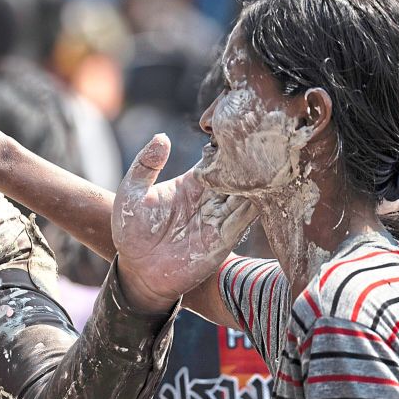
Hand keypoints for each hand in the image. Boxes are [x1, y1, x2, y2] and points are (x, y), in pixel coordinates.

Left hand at [112, 135, 255, 312]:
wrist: (137, 270)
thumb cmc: (131, 229)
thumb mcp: (132, 192)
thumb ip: (146, 164)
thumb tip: (162, 136)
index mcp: (191, 182)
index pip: (216, 158)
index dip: (227, 145)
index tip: (236, 128)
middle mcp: (210, 197)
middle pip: (236, 174)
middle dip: (248, 160)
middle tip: (261, 140)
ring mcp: (220, 217)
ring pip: (245, 193)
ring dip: (254, 181)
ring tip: (267, 162)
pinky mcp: (224, 238)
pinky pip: (244, 218)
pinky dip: (253, 206)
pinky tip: (261, 192)